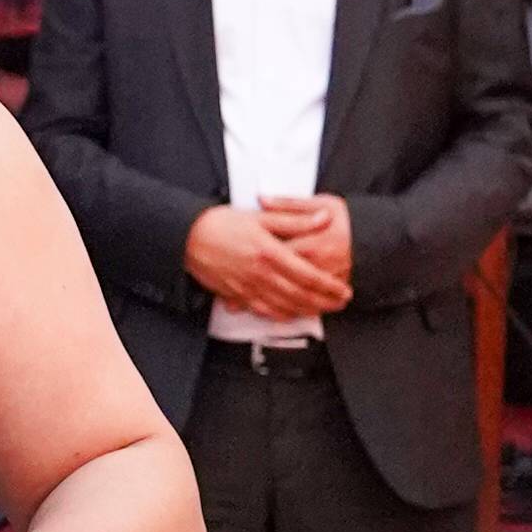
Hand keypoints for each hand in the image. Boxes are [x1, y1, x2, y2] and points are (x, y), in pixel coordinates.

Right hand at [184, 197, 347, 319]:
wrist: (188, 237)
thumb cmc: (222, 223)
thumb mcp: (261, 215)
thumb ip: (295, 220)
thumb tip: (323, 218)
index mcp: (270, 252)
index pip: (308, 274)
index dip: (329, 285)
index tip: (344, 289)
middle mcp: (261, 274)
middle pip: (300, 295)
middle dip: (324, 302)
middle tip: (340, 304)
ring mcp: (248, 287)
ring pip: (284, 306)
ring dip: (306, 311)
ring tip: (323, 311)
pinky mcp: (237, 295)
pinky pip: (263, 311)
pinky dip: (281, 315)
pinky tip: (290, 315)